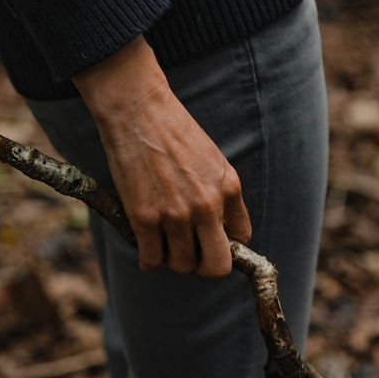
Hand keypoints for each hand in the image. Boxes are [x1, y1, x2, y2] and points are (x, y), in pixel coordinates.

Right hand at [72, 36, 250, 277]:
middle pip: (216, 267)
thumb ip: (223, 194)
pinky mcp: (145, 218)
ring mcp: (176, 215)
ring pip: (181, 266)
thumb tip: (224, 231)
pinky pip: (151, 261)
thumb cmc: (174, 131)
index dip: (224, 245)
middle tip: (190, 253)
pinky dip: (149, 261)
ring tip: (164, 242)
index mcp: (229, 189)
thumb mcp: (214, 159)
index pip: (240, 241)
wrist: (138, 111)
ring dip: (172, 259)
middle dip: (204, 266)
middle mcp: (207, 206)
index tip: (208, 239)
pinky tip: (147, 249)